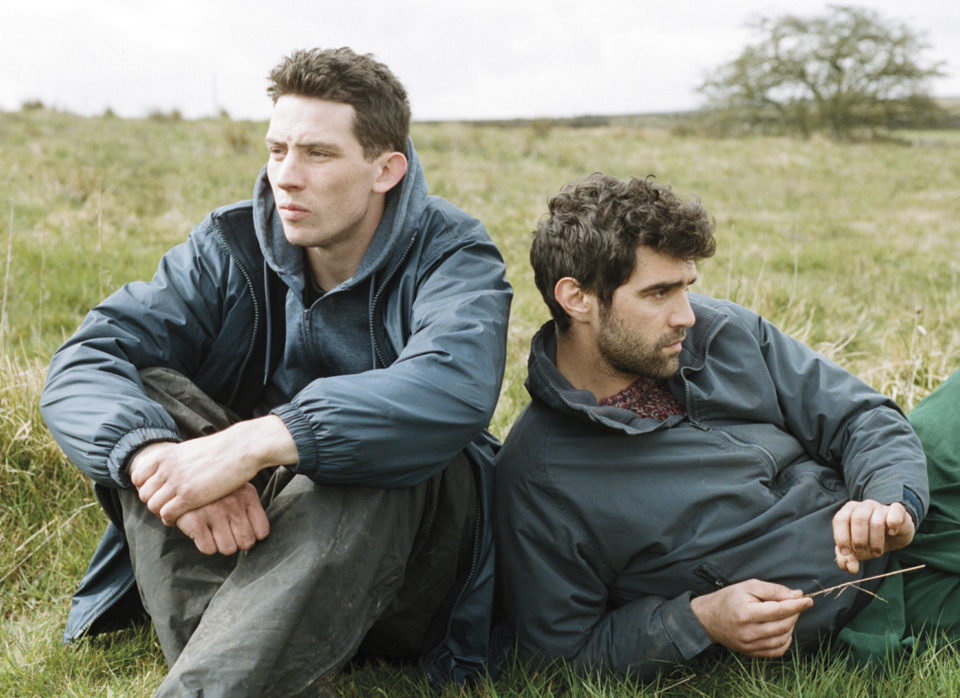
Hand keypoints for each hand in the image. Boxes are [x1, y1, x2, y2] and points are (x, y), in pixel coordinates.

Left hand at [130, 415, 297, 524]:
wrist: (242, 448)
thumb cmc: (226, 449)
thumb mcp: (195, 449)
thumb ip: (182, 459)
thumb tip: (181, 466)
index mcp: (167, 455)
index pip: (139, 476)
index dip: (146, 487)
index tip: (159, 493)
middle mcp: (167, 468)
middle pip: (144, 493)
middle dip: (154, 502)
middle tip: (168, 505)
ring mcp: (177, 482)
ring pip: (153, 505)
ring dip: (162, 512)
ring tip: (175, 513)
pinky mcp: (189, 496)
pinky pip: (167, 514)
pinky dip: (170, 519)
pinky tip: (181, 518)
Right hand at [175, 483, 269, 554]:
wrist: (182, 478)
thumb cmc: (216, 490)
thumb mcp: (239, 490)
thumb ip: (250, 510)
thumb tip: (258, 538)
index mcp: (247, 494)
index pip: (262, 532)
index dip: (253, 536)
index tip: (244, 532)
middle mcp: (232, 501)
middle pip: (246, 542)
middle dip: (237, 542)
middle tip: (227, 532)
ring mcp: (213, 510)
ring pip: (228, 548)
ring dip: (221, 544)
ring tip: (214, 530)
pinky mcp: (194, 520)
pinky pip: (208, 549)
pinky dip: (205, 544)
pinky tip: (201, 530)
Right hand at [690, 579, 812, 656]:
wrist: (707, 619)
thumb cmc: (728, 599)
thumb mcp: (748, 586)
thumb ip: (773, 590)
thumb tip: (797, 595)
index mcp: (746, 613)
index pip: (779, 610)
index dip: (796, 605)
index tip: (808, 600)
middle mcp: (749, 632)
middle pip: (784, 625)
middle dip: (794, 613)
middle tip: (794, 604)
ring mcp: (750, 645)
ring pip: (783, 638)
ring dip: (790, 626)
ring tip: (786, 615)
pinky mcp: (751, 653)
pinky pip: (777, 650)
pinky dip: (785, 640)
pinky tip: (782, 629)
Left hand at [832, 499, 914, 573]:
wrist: (893, 537)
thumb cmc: (869, 541)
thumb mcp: (856, 551)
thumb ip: (847, 559)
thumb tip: (850, 568)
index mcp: (848, 512)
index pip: (840, 520)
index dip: (841, 537)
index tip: (846, 553)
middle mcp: (863, 507)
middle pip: (858, 519)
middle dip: (859, 540)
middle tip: (864, 552)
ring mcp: (880, 507)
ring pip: (876, 521)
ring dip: (876, 540)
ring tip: (877, 551)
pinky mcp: (897, 510)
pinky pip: (895, 511)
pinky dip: (893, 523)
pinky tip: (892, 532)